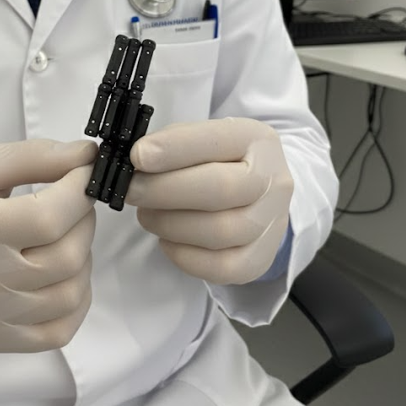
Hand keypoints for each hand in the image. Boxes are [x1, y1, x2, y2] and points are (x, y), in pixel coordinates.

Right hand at [0, 139, 96, 352]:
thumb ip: (36, 157)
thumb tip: (87, 156)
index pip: (45, 219)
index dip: (78, 192)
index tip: (84, 172)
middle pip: (64, 258)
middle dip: (84, 220)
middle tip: (75, 201)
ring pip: (69, 295)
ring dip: (84, 257)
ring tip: (67, 235)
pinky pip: (58, 332)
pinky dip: (76, 300)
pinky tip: (64, 273)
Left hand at [127, 118, 293, 284]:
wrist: (260, 191)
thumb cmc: (220, 161)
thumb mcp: (203, 138)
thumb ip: (174, 144)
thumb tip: (139, 161)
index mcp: (256, 139)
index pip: (216, 140)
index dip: (173, 149)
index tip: (138, 156)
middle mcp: (273, 179)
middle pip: (221, 189)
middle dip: (165, 191)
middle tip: (133, 190)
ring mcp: (272, 222)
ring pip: (221, 231)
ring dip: (171, 224)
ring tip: (147, 214)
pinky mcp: (262, 258)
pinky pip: (223, 268)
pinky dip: (185, 256)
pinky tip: (167, 240)